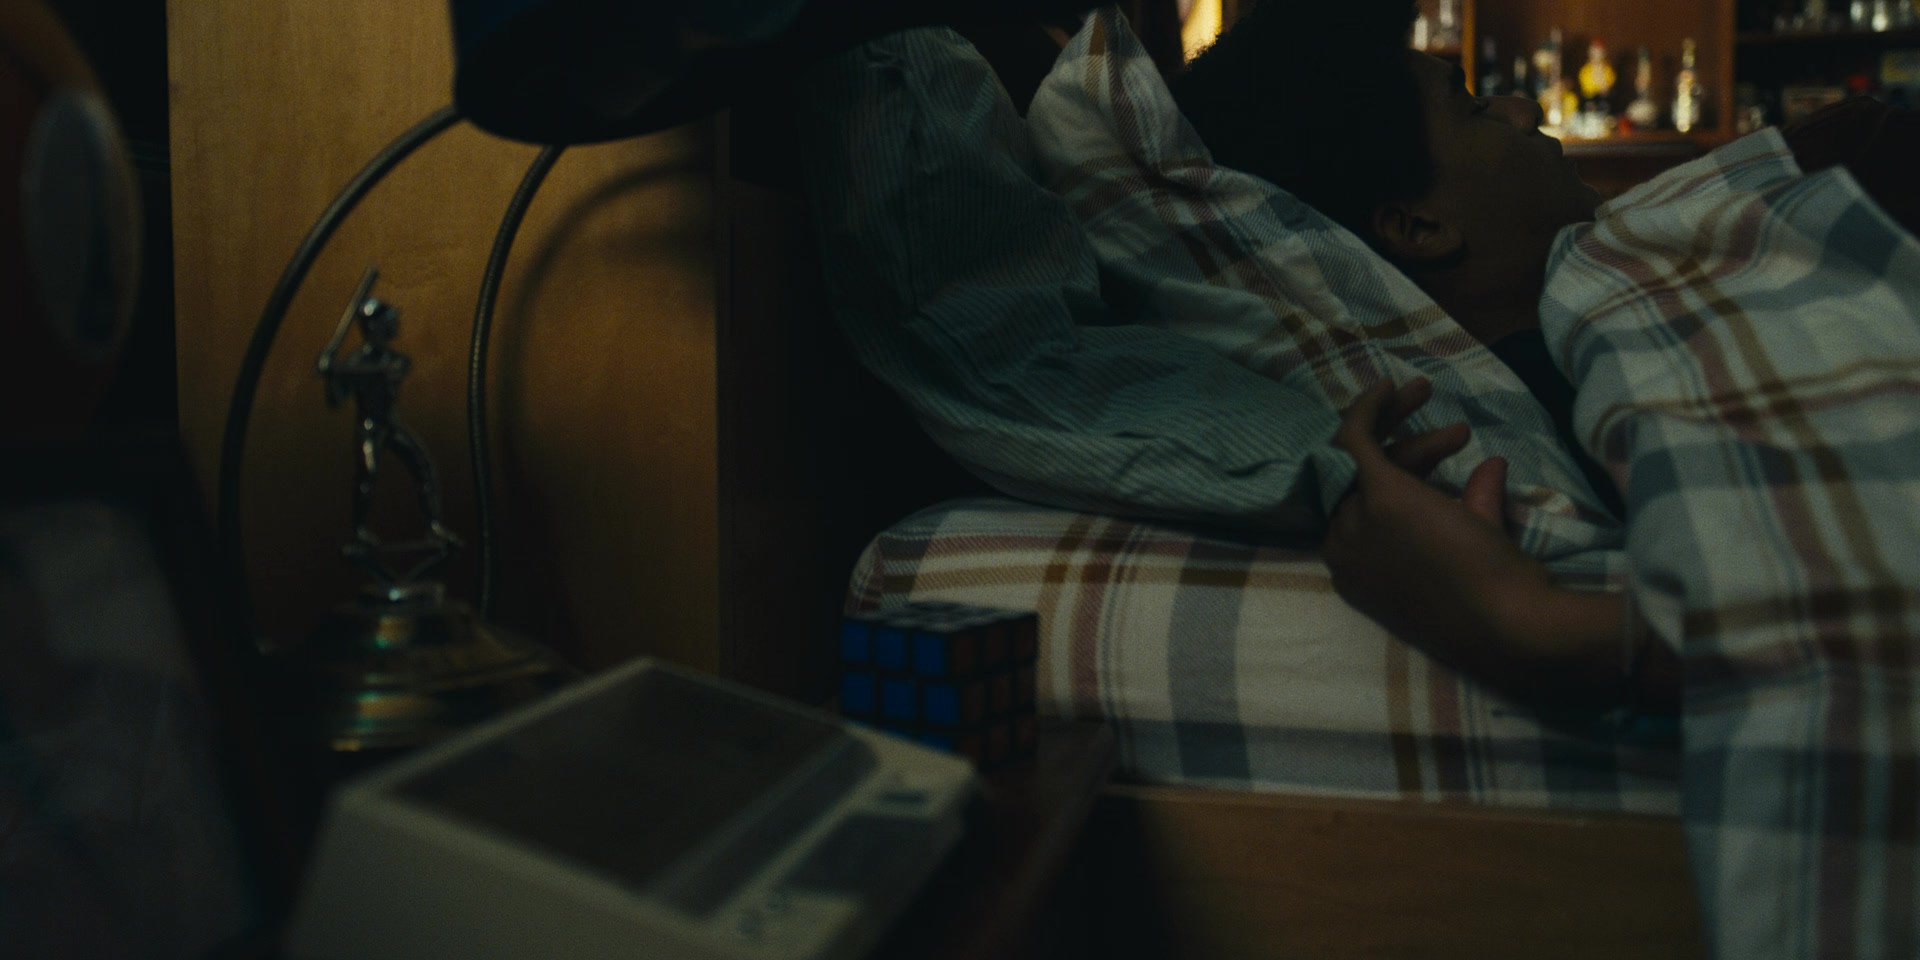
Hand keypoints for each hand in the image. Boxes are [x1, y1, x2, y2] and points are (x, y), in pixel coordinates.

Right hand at [1323, 379, 1634, 711]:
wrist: (1509, 623)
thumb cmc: (1497, 595)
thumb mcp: (1477, 542)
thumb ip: (1476, 503)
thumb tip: (1490, 466)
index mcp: (1357, 568)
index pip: (1367, 502)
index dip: (1404, 469)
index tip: (1440, 445)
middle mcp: (1343, 547)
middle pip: (1364, 477)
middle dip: (1401, 443)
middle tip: (1442, 422)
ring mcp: (1357, 522)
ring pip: (1366, 456)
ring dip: (1402, 427)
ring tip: (1459, 432)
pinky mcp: (1379, 496)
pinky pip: (1356, 437)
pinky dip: (1370, 409)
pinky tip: (1386, 387)